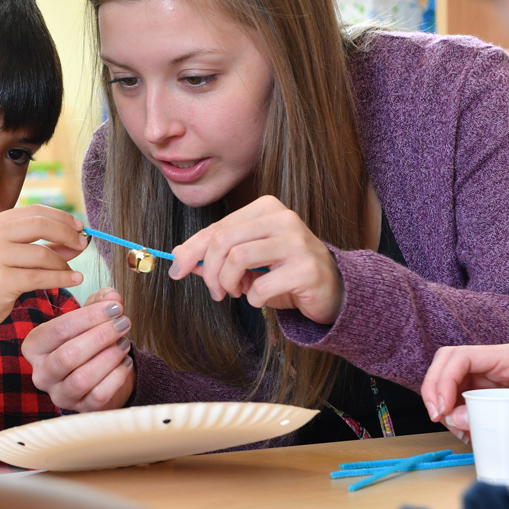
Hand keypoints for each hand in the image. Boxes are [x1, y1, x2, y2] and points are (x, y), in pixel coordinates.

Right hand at [0, 205, 87, 362]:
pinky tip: (74, 279)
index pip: (36, 211)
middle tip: (83, 244)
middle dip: (68, 234)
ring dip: (64, 262)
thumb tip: (77, 241)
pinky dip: (62, 278)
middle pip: (41, 225)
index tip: (80, 227)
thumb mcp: (11, 255)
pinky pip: (40, 276)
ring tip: (73, 270)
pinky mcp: (1, 281)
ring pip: (43, 254)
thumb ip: (42, 245)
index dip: (63, 217)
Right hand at [22, 287, 134, 411]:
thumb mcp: (90, 317)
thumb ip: (100, 302)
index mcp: (34, 346)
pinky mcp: (81, 409)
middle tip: (124, 323)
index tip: (115, 307)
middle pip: (69, 355)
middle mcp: (41, 373)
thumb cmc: (87, 340)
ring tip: (125, 342)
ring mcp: (59, 394)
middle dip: (101, 336)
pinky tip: (126, 361)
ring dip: (109, 356)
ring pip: (82, 378)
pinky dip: (117, 376)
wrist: (96, 373)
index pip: (59, 329)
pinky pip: (99, 394)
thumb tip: (112, 297)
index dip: (90, 316)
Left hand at [168, 195, 344, 324]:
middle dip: (210, 271)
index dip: (191, 250)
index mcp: (266, 208)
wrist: (332, 289)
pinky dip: (253, 299)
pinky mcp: (307, 268)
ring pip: (238, 258)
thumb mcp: (247, 261)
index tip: (176, 270)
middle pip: (223, 240)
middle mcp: (282, 218)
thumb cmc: (284, 272)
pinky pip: (261, 286)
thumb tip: (179, 257)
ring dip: (229, 283)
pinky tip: (261, 299)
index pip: (218, 227)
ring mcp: (297, 241)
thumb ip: (216, 255)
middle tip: (215, 291)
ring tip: (236, 293)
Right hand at [421, 344, 508, 455]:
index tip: (441, 409)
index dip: (443, 380)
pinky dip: (450, 410)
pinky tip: (461, 428)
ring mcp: (487, 373)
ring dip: (441, 401)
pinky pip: (455, 392)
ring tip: (454, 428)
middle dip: (434, 387)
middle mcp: (493, 360)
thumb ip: (486, 416)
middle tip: (435, 415)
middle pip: (447, 361)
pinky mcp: (483, 388)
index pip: (461, 357)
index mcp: (507, 357)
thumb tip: (453, 417)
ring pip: (447, 376)